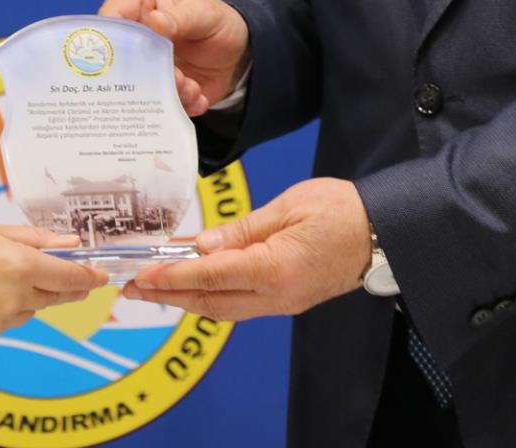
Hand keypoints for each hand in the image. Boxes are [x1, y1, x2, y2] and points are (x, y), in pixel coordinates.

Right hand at [0, 225, 105, 341]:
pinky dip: (9, 307)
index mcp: (20, 266)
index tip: (101, 275)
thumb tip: (70, 241)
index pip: (70, 276)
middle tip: (75, 279)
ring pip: (32, 309)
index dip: (89, 276)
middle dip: (69, 287)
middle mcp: (16, 297)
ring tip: (8, 277)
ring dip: (34, 296)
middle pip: (57, 296)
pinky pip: (10, 320)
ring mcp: (1, 320)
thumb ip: (34, 238)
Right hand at [100, 0, 251, 114]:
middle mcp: (135, 34)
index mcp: (139, 1)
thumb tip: (154, 21)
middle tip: (173, 76)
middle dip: (142, 72)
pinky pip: (159, 103)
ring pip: (139, 85)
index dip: (108, 34)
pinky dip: (179, 103)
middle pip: (118, 57)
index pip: (112, 13)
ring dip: (165, 91)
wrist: (239, 51)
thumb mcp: (205, 12)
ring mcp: (144, 64)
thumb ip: (180, 17)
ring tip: (190, 87)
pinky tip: (197, 96)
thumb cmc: (217, 19)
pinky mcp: (158, 89)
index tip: (122, 54)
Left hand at [120, 178, 369, 319]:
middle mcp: (276, 294)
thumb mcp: (287, 206)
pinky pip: (239, 305)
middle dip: (168, 295)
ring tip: (154, 287)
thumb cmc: (340, 209)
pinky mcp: (287, 300)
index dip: (173, 275)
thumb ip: (242, 230)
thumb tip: (201, 247)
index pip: (211, 275)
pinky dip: (210, 297)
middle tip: (132, 286)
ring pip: (223, 309)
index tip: (142, 272)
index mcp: (275, 267)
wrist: (383, 232)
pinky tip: (193, 284)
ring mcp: (282, 302)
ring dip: (185, 299)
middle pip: (210, 301)